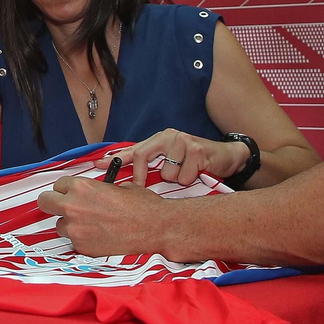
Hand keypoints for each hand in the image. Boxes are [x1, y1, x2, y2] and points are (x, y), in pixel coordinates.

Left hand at [37, 175, 169, 257]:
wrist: (155, 229)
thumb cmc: (141, 205)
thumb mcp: (117, 186)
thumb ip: (96, 189)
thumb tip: (90, 193)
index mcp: (81, 187)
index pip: (58, 185)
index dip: (67, 190)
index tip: (72, 194)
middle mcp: (72, 207)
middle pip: (44, 202)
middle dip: (53, 203)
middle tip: (65, 207)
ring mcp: (76, 230)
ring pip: (59, 225)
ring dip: (70, 224)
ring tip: (91, 225)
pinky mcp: (82, 248)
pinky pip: (74, 242)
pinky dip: (83, 240)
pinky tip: (99, 237)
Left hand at [117, 129, 246, 186]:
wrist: (225, 157)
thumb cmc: (193, 161)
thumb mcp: (169, 160)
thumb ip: (148, 164)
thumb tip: (121, 178)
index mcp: (159, 138)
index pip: (133, 149)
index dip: (116, 158)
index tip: (98, 166)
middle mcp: (168, 136)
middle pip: (144, 157)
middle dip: (142, 176)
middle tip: (143, 188)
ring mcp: (183, 141)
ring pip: (166, 173)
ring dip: (175, 180)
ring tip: (184, 175)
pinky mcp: (197, 149)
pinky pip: (184, 176)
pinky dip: (189, 180)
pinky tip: (196, 174)